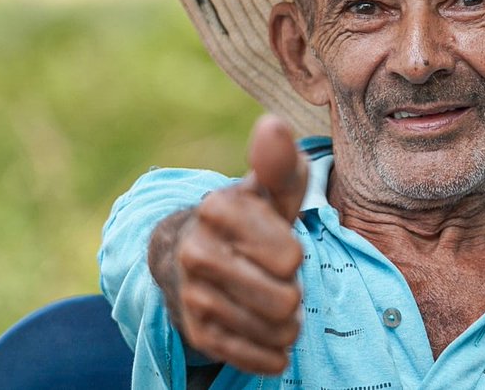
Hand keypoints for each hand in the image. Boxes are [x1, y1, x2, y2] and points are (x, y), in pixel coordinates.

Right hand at [152, 114, 308, 374]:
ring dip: (286, 320)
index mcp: (216, 209)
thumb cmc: (253, 217)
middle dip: (292, 290)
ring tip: (270, 297)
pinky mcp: (198, 335)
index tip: (275, 241)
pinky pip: (262, 359)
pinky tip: (263, 327)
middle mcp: (196, 253)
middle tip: (275, 274)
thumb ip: (279, 162)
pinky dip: (274, 349)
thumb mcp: (271, 189)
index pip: (289, 256)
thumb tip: (272, 125)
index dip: (292, 252)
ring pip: (277, 331)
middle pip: (284, 299)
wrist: (195, 255)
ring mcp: (193, 297)